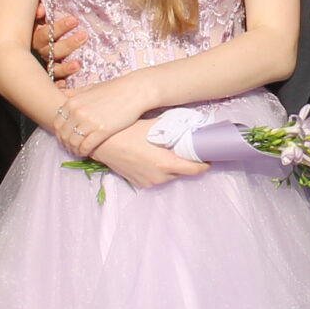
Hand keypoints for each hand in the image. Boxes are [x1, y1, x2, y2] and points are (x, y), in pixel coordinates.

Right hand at [32, 6, 85, 82]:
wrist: (31, 42)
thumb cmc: (46, 25)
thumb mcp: (41, 17)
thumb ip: (39, 13)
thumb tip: (41, 10)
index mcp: (37, 37)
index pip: (45, 34)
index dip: (59, 27)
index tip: (74, 20)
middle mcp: (40, 52)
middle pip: (51, 51)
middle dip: (68, 44)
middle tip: (84, 36)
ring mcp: (45, 66)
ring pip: (53, 68)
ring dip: (65, 67)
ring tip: (78, 65)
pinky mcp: (51, 77)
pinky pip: (53, 83)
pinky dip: (58, 84)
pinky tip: (64, 84)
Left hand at [51, 73, 145, 158]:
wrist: (134, 91)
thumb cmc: (113, 89)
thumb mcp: (90, 88)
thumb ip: (75, 93)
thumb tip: (62, 94)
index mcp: (72, 102)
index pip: (57, 123)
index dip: (60, 134)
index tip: (65, 139)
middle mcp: (77, 111)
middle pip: (64, 135)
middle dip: (66, 144)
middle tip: (71, 149)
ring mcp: (89, 121)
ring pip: (73, 143)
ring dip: (74, 150)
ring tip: (79, 152)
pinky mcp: (102, 130)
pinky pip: (86, 146)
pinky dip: (84, 152)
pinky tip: (88, 153)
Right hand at [94, 119, 208, 191]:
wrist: (101, 143)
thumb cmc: (127, 130)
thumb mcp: (155, 125)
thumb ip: (175, 128)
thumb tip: (192, 125)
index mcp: (166, 163)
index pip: (196, 169)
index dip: (205, 162)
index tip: (208, 154)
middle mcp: (159, 177)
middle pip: (184, 172)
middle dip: (188, 163)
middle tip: (188, 149)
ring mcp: (149, 182)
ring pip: (170, 176)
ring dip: (174, 167)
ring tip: (170, 152)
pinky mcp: (139, 183)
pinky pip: (157, 178)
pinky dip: (161, 170)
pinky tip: (155, 157)